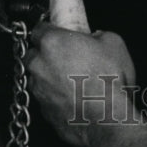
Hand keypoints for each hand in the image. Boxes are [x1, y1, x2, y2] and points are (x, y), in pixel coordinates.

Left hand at [25, 24, 136, 146]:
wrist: (107, 118)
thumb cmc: (109, 80)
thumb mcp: (113, 42)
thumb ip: (98, 35)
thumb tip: (96, 38)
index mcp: (52, 42)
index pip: (39, 28)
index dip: (50, 29)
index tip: (59, 31)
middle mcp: (39, 65)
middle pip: (33, 53)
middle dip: (45, 53)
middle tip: (66, 55)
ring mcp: (39, 90)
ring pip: (37, 77)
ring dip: (49, 76)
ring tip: (71, 79)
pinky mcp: (43, 112)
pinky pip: (45, 98)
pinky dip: (55, 96)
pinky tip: (73, 97)